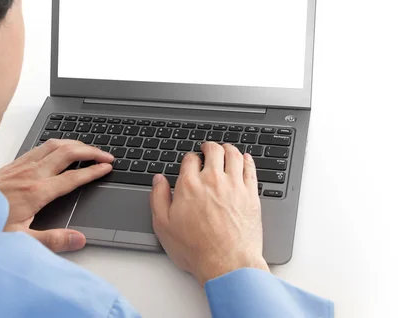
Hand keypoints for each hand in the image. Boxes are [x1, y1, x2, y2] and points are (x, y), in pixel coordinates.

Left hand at [0, 139, 113, 252]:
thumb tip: (78, 239)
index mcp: (36, 192)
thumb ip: (52, 240)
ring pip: (53, 145)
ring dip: (74, 143)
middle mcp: (30, 174)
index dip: (93, 171)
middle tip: (106, 155)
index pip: (73, 177)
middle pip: (67, 153)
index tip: (107, 167)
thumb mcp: (20, 240)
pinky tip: (57, 148)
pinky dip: (56, 144)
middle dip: (90, 150)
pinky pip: (39, 147)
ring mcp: (20, 166)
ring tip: (88, 147)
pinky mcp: (11, 165)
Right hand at [150, 143, 268, 285]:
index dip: (189, 158)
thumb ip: (158, 198)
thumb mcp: (163, 226)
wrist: (227, 264)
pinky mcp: (251, 195)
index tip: (190, 161)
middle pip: (213, 151)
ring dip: (228, 148)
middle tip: (207, 148)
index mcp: (190, 185)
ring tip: (225, 149)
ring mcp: (234, 186)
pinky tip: (245, 158)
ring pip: (233, 155)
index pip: (190, 159)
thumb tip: (158, 180)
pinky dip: (247, 160)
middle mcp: (213, 180)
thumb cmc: (196, 249)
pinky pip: (250, 169)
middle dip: (209, 147)